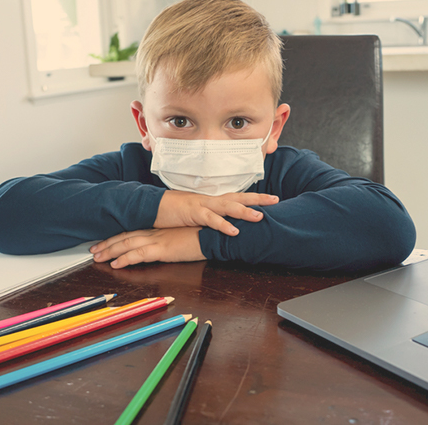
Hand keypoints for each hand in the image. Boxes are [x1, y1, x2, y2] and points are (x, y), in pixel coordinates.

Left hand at [90, 227, 205, 268]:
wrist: (216, 234)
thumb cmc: (204, 234)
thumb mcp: (184, 236)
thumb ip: (173, 240)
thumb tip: (166, 246)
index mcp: (160, 229)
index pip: (133, 231)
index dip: (117, 237)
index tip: (105, 242)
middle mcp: (155, 232)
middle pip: (125, 236)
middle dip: (107, 244)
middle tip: (93, 250)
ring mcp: (158, 240)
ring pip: (127, 244)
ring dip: (110, 251)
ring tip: (98, 258)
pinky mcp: (163, 249)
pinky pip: (139, 254)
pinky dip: (125, 259)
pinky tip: (115, 264)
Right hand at [154, 190, 278, 235]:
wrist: (152, 206)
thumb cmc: (172, 211)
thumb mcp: (195, 215)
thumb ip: (209, 218)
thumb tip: (222, 225)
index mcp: (211, 201)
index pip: (237, 197)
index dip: (254, 197)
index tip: (271, 199)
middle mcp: (210, 200)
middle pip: (238, 197)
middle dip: (257, 199)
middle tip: (275, 200)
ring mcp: (202, 205)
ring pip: (228, 206)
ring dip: (244, 211)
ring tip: (260, 217)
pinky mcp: (192, 213)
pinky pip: (211, 219)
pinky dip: (223, 225)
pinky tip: (234, 231)